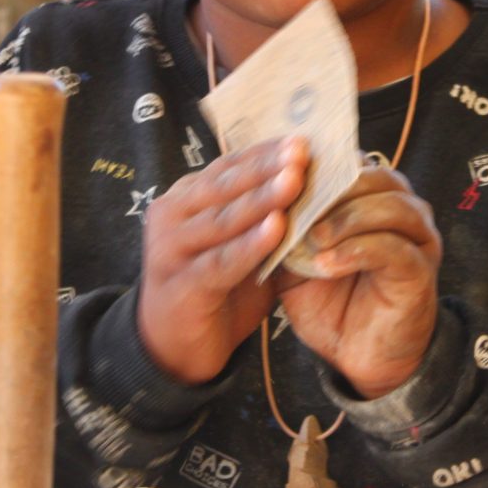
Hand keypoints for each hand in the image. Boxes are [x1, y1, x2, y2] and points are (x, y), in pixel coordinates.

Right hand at [138, 138, 307, 383]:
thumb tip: (316, 182)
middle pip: (225, 185)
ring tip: (295, 180)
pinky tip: (277, 229)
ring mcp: (171, 249)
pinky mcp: (180, 284)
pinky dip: (250, 245)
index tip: (303, 138)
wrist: (173, 348)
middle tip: (302, 150)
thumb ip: (266, 217)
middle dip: (267, 166)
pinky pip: (220, 261)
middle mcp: (171, 216)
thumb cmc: (215, 289)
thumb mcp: (240, 245)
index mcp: (185, 199)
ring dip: (261, 198)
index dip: (265, 152)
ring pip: (223, 218)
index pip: (228, 166)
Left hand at [278, 162, 440, 398]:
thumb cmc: (333, 302)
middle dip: (331, 189)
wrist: (360, 357)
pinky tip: (325, 265)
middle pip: (374, 176)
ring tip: (312, 240)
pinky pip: (392, 248)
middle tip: (293, 207)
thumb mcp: (297, 259)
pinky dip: (354, 252)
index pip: (349, 162)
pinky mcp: (421, 270)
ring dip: (345, 219)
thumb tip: (261, 196)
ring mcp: (417, 238)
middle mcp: (403, 209)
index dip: (315, 167)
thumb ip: (286, 227)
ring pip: (389, 206)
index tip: (279, 178)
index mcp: (373, 198)